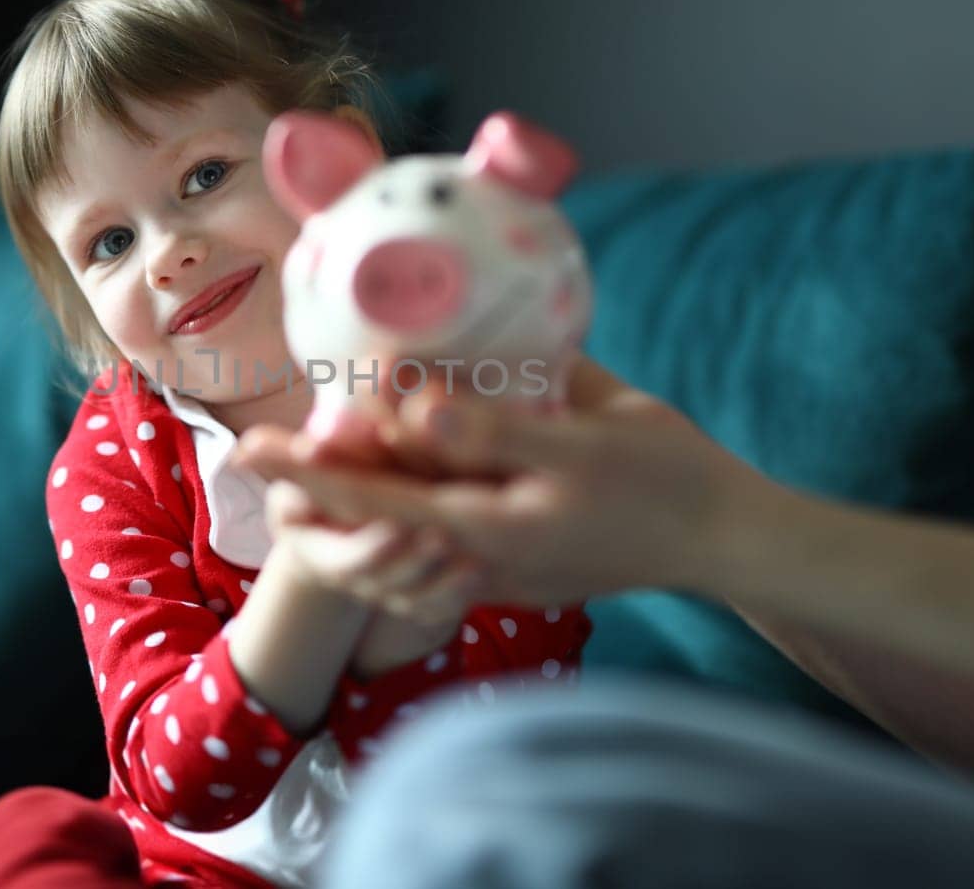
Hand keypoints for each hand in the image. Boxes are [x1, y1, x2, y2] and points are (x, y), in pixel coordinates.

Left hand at [236, 358, 767, 606]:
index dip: (307, 473)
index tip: (248, 448)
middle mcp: (480, 559)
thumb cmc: (664, 477)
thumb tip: (409, 404)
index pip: (372, 501)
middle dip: (318, 487)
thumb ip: (493, 427)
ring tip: (312, 461)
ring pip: (405, 533)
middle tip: (260, 451)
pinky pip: (443, 538)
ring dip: (359, 497)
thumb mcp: (582, 440)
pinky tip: (399, 475)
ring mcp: (501, 570)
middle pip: (376, 525)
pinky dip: (409, 508)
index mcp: (487, 527)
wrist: (724, 537)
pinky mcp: (521, 566)